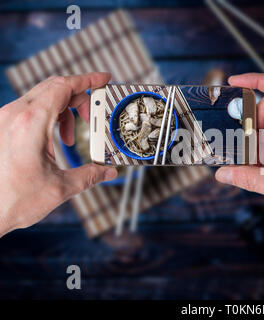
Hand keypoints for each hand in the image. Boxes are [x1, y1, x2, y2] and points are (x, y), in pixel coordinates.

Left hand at [0, 73, 116, 236]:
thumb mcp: (60, 188)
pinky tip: (51, 142)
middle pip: (54, 88)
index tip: (104, 78)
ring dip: (62, 111)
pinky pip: (28, 109)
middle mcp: (14, 115)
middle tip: (92, 116)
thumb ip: (90, 175)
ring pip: (41, 98)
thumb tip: (108, 172)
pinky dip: (47, 117)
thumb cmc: (11, 200)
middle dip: (78, 98)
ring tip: (68, 138)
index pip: (63, 87)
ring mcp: (3, 120)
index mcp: (31, 123)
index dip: (88, 80)